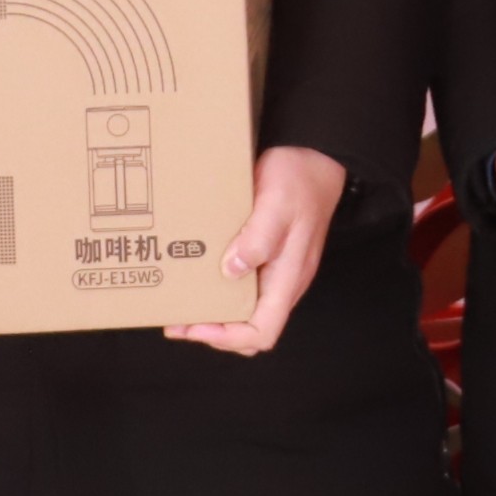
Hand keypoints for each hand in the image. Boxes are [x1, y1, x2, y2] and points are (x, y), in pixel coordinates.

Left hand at [169, 145, 348, 354]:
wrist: (316, 157)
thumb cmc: (299, 178)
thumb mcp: (276, 205)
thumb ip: (257, 239)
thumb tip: (232, 270)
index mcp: (289, 275)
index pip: (263, 331)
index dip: (228, 338)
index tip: (196, 326)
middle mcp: (285, 280)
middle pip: (252, 329)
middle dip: (214, 332)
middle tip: (179, 320)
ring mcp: (278, 270)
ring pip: (248, 311)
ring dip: (216, 314)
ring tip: (184, 303)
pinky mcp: (269, 257)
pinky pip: (245, 288)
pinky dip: (221, 291)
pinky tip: (200, 277)